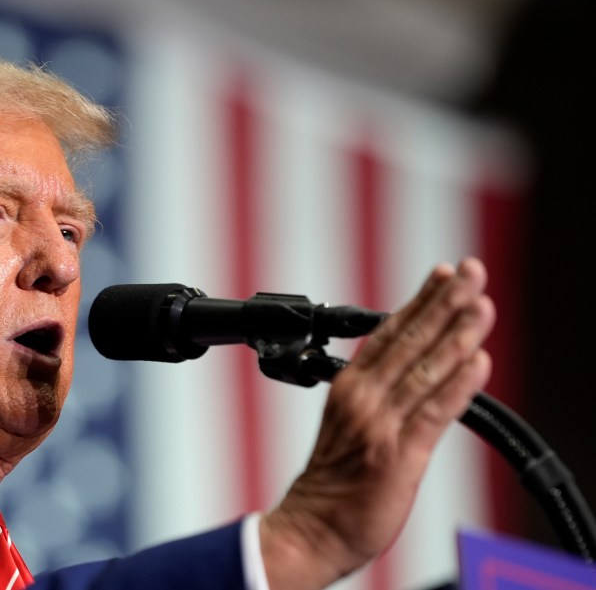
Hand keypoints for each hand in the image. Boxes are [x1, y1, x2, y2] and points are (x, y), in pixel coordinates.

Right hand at [259, 257, 495, 589]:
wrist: (314, 525)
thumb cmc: (333, 478)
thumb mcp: (349, 421)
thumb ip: (380, 391)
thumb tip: (415, 364)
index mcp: (349, 386)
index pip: (389, 332)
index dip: (420, 300)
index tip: (444, 273)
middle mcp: (363, 398)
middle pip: (409, 341)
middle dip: (444, 303)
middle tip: (471, 271)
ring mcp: (380, 424)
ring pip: (424, 370)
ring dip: (457, 335)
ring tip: (481, 305)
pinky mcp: (398, 455)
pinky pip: (433, 414)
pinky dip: (457, 386)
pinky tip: (477, 362)